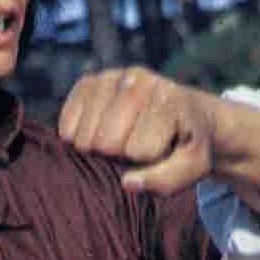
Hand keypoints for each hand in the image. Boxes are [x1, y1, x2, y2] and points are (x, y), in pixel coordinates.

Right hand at [58, 67, 259, 197]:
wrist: (185, 112)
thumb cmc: (187, 144)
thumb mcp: (193, 167)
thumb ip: (167, 180)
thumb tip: (127, 182)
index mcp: (166, 97)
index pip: (139, 151)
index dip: (149, 160)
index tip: (162, 150)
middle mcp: (137, 79)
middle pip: (106, 143)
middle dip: (121, 155)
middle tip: (139, 146)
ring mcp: (109, 77)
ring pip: (83, 138)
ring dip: (100, 149)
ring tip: (123, 137)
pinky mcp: (87, 83)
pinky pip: (65, 126)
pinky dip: (78, 139)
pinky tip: (101, 132)